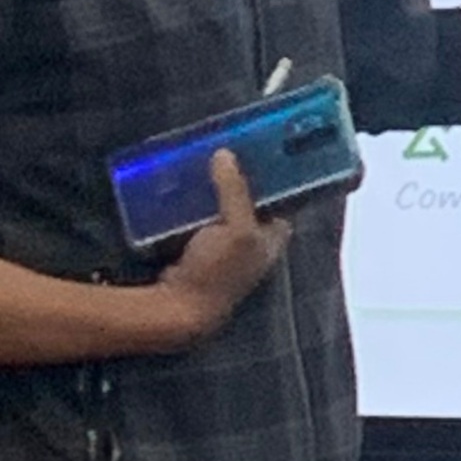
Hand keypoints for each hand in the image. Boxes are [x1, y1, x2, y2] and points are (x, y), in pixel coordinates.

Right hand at [143, 146, 293, 345]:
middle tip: (229, 151)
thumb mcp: (236, 229)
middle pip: (252, 206)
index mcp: (271, 241)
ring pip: (224, 212)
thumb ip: (235, 191)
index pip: (283, 203)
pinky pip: (201, 222)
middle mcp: (253, 247)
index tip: (265, 151)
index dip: (278, 180)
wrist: (178, 310)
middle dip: (241, 182)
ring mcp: (225, 252)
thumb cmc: (218, 272)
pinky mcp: (200, 254)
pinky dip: (195, 206)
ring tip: (205, 160)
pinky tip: (184, 187)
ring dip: (215, 192)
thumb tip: (225, 154)